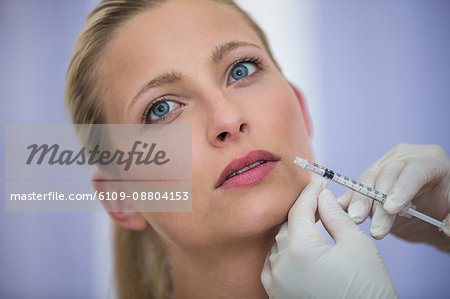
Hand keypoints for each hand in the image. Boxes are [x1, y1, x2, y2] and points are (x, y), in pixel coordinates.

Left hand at [261, 177, 395, 298]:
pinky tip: (294, 247)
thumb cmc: (367, 289)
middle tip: (319, 201)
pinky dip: (282, 252)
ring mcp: (276, 283)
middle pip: (287, 226)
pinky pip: (272, 265)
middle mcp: (281, 265)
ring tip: (311, 223)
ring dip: (292, 231)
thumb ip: (335, 215)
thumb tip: (323, 196)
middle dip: (303, 212)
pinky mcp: (276, 295)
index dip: (310, 192)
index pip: (299, 210)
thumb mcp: (357, 245)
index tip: (319, 182)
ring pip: (278, 245)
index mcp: (300, 249)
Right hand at [337, 144, 449, 247]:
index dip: (401, 188)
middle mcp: (405, 158)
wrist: (432, 214)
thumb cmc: (446, 209)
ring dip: (360, 202)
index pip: (414, 170)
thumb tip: (446, 228)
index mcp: (431, 160)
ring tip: (355, 220)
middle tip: (377, 228)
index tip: (391, 208)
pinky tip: (342, 208)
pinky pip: (356, 187)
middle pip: (387, 176)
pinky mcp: (370, 178)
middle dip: (378, 202)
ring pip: (368, 181)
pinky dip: (348, 199)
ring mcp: (385, 166)